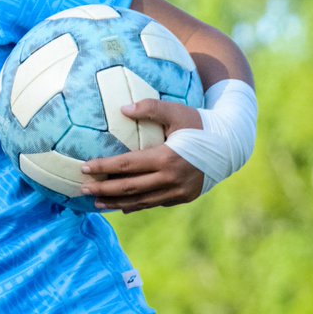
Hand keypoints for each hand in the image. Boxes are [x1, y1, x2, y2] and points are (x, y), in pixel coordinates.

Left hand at [80, 98, 204, 212]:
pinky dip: (136, 205)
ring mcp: (179, 191)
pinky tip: (121, 206)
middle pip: (130, 188)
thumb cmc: (199, 124)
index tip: (83, 169)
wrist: (230, 144)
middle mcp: (172, 179)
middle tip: (82, 189)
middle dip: (104, 190)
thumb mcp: (176, 111)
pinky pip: (155, 203)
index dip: (103, 168)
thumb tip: (123, 109)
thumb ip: (150, 107)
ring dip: (116, 202)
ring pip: (141, 201)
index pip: (126, 165)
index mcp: (167, 158)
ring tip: (96, 202)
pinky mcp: (184, 197)